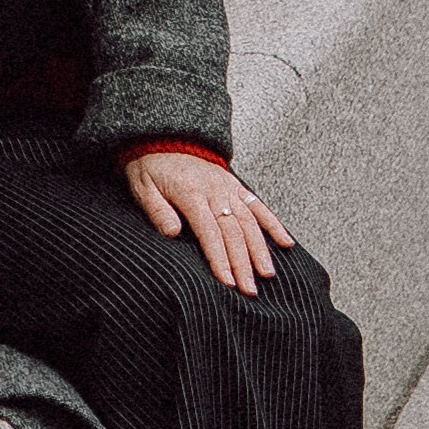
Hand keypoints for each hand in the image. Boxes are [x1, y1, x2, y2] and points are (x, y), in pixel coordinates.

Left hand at [122, 145, 293, 296]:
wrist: (163, 138)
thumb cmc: (150, 167)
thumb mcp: (143, 188)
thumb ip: (158, 211)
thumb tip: (172, 234)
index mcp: (191, 193)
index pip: (209, 232)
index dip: (219, 258)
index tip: (227, 281)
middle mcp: (215, 190)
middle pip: (233, 231)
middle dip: (243, 263)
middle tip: (249, 290)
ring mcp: (228, 187)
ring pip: (249, 221)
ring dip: (259, 249)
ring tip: (266, 274)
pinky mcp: (235, 185)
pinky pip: (257, 205)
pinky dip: (273, 224)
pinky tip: (286, 242)